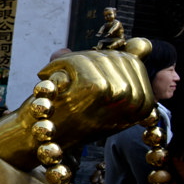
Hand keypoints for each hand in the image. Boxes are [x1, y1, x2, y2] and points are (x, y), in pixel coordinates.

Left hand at [0, 47, 153, 168]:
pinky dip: (57, 65)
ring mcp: (118, 92)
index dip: (100, 64)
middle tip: (65, 80)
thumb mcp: (103, 98)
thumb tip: (140, 42)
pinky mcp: (96, 86)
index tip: (81, 80)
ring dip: (69, 65)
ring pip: (95, 56)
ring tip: (58, 83)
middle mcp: (136, 99)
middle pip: (114, 56)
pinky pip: (77, 59)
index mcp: (143, 104)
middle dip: (86, 63)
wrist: (39, 141)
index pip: (131, 60)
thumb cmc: (68, 119)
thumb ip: (120, 69)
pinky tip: (48, 77)